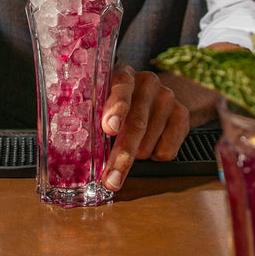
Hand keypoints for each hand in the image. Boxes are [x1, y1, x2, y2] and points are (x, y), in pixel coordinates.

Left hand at [100, 64, 189, 190]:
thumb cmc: (116, 104)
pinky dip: (153, 157)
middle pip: (137, 124)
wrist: (151, 96)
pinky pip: (167, 150)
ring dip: (136, 156)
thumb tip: (72, 148)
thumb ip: (91, 117)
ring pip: (149, 143)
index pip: (122, 88)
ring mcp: (167, 97)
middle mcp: (148, 82)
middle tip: (111, 180)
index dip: (116, 109)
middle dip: (122, 156)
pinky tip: (148, 144)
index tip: (109, 128)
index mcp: (123, 75)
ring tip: (131, 147)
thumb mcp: (100, 102)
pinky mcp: (182, 114)